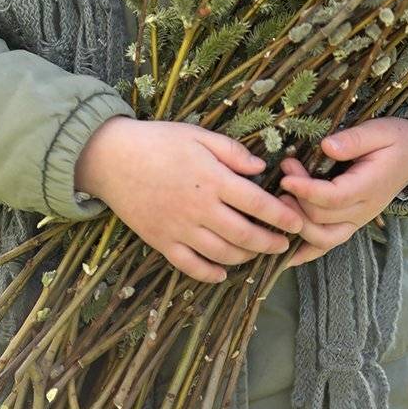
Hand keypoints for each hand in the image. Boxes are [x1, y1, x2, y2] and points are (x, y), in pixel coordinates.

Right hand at [74, 117, 304, 283]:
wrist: (111, 158)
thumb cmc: (157, 141)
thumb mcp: (197, 135)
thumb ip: (231, 151)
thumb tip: (261, 167)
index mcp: (212, 179)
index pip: (257, 203)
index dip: (281, 216)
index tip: (297, 223)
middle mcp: (200, 209)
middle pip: (244, 235)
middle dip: (270, 243)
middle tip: (284, 245)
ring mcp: (180, 229)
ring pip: (223, 254)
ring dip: (246, 258)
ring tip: (257, 253)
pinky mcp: (162, 242)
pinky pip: (191, 266)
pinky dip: (211, 273)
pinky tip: (223, 272)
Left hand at [274, 117, 407, 268]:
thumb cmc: (396, 140)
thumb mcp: (379, 131)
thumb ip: (354, 140)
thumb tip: (326, 146)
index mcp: (369, 187)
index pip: (334, 197)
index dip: (307, 190)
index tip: (286, 176)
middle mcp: (363, 211)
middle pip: (323, 219)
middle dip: (297, 197)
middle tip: (284, 171)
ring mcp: (357, 221)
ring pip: (323, 239)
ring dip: (297, 224)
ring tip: (281, 199)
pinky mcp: (350, 223)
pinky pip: (327, 245)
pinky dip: (304, 251)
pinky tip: (284, 254)